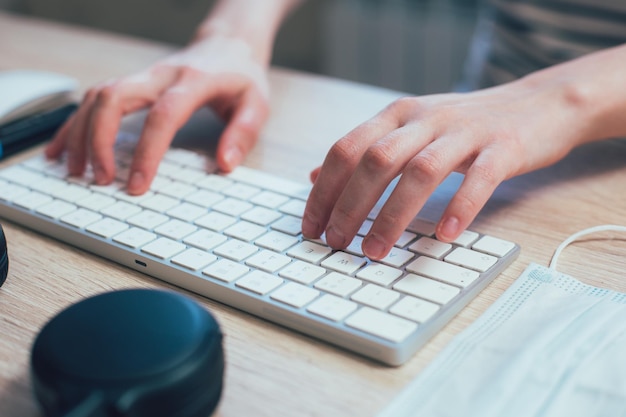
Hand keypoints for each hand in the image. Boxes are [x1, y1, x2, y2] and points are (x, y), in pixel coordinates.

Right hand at [45, 35, 269, 194]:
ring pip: (96, 96)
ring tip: (74, 170)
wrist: (228, 46)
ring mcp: (142, 77)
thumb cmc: (241, 77)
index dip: (148, 152)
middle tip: (100, 179)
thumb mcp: (256, 104)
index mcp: (193, 82)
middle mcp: (160, 76)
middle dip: (99, 140)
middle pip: (114, 97)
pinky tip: (62, 148)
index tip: (137, 185)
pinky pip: (94, 98)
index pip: (164, 115)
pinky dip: (74, 123)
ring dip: (79, 133)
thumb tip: (225, 165)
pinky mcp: (132, 83)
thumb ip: (243, 133)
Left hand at [302, 79, 586, 259]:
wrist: (539, 104)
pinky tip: (444, 236)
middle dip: (349, 205)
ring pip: (420, 171)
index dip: (323, 189)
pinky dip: (459, 208)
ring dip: (393, 215)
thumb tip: (312, 176)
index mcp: (399, 115)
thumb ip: (365, 150)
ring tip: (375, 251)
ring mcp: (466, 131)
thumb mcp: (410, 129)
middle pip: (376, 160)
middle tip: (336, 242)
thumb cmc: (466, 125)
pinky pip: (479, 178)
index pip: (346, 149)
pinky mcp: (504, 147)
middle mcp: (426, 118)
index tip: (310, 226)